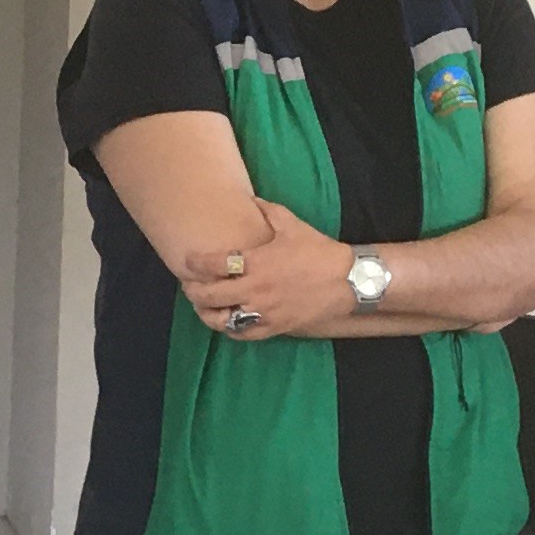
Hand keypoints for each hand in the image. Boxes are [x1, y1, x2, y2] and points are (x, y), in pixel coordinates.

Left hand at [178, 200, 353, 337]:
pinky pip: (243, 334)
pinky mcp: (274, 327)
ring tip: (202, 306)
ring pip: (222, 319)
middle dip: (193, 290)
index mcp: (256, 262)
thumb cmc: (318, 251)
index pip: (213, 264)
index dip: (195, 263)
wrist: (346, 281)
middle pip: (210, 295)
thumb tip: (251, 200)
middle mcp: (255, 289)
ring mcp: (263, 311)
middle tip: (189, 285)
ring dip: (207, 313)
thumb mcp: (291, 225)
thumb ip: (267, 211)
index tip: (187, 261)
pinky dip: (229, 329)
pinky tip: (225, 321)